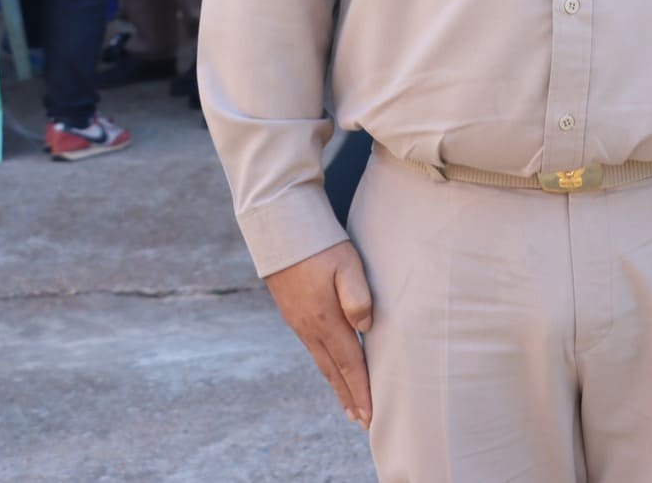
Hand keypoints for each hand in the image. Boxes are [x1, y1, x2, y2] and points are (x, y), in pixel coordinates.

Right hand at [265, 241, 373, 427]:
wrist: (281, 229)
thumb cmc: (321, 244)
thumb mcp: (347, 264)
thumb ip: (358, 295)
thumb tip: (366, 325)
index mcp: (325, 319)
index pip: (350, 363)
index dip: (362, 390)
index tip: (371, 415)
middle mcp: (310, 327)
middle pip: (334, 371)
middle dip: (350, 396)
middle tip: (363, 421)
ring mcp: (299, 322)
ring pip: (322, 362)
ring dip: (337, 384)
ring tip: (349, 405)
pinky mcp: (294, 314)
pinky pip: (314, 349)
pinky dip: (327, 366)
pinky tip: (332, 368)